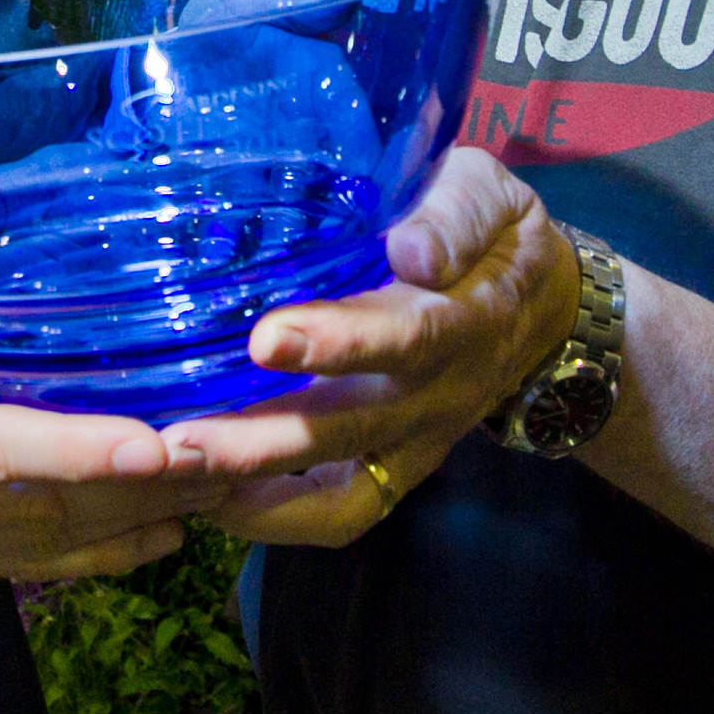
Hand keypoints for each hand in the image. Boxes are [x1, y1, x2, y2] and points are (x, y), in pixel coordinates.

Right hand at [0, 266, 229, 580]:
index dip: (74, 452)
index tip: (150, 441)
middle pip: (34, 506)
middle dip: (136, 487)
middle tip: (225, 457)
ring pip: (46, 542)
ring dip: (138, 518)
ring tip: (221, 481)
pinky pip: (34, 566)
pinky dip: (109, 552)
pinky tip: (172, 524)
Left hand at [160, 147, 580, 548]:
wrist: (540, 305)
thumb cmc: (491, 232)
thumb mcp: (489, 196)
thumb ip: (455, 216)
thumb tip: (412, 249)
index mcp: (463, 319)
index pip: (405, 338)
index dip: (339, 343)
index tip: (265, 339)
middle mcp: (437, 396)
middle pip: (350, 431)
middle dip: (262, 442)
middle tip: (179, 442)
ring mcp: (416, 443)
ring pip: (338, 491)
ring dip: (253, 490)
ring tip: (174, 475)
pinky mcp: (394, 468)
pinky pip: (339, 512)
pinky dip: (270, 517)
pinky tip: (199, 497)